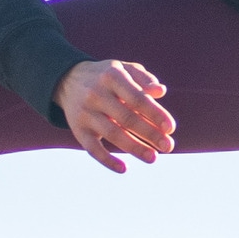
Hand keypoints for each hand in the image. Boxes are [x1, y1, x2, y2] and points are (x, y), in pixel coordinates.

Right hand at [56, 58, 175, 171]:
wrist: (67, 80)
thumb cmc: (107, 77)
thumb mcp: (124, 69)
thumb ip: (144, 78)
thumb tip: (161, 91)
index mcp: (112, 76)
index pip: (137, 98)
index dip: (155, 114)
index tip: (171, 128)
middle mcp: (96, 94)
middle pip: (127, 118)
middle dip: (150, 134)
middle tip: (168, 147)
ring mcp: (85, 113)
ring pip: (112, 134)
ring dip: (134, 148)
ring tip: (153, 158)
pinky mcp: (77, 129)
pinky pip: (92, 148)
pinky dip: (107, 160)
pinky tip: (124, 169)